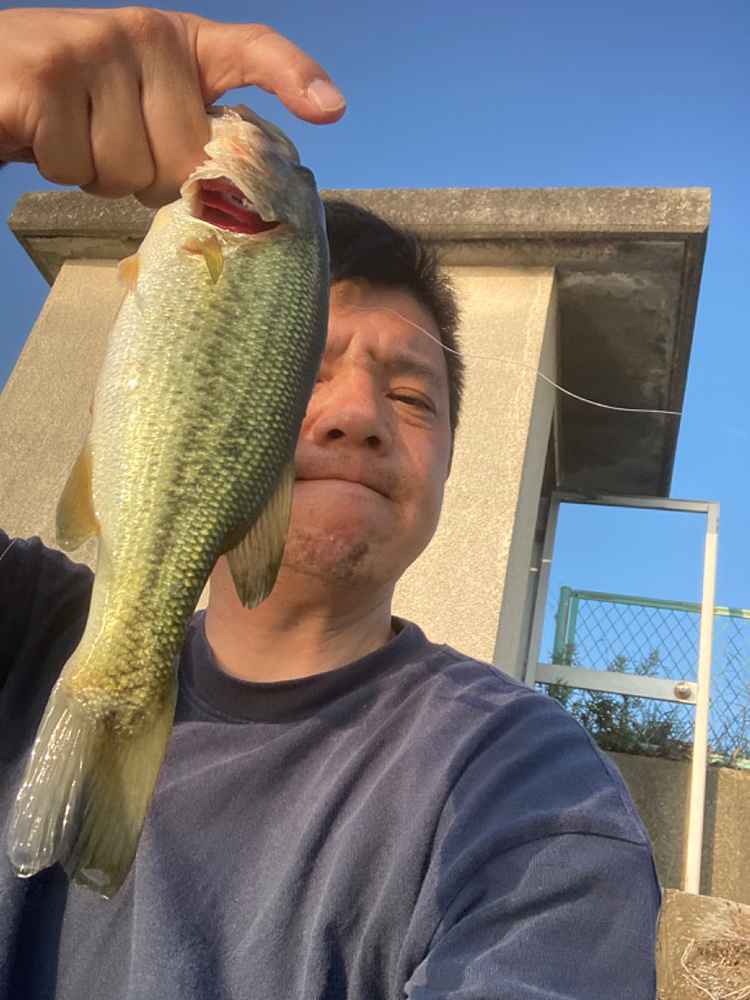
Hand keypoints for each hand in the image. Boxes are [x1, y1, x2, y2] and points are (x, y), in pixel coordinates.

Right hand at [0, 6, 345, 205]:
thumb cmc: (71, 102)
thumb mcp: (138, 106)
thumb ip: (186, 133)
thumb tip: (233, 193)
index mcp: (178, 43)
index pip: (250, 49)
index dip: (294, 75)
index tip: (332, 109)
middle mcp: (145, 33)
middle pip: (186, 159)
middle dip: (148, 176)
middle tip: (106, 141)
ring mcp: (97, 49)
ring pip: (132, 172)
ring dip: (99, 174)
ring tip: (72, 133)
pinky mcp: (49, 77)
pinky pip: (81, 169)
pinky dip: (60, 169)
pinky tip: (43, 132)